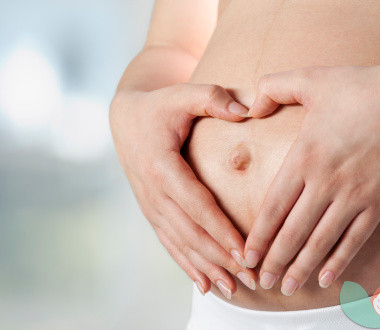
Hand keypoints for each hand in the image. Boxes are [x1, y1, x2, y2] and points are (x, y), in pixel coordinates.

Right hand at [110, 83, 256, 297]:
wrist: (125, 120)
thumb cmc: (160, 106)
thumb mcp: (182, 94)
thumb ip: (213, 98)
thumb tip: (247, 110)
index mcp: (161, 166)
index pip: (196, 204)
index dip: (221, 230)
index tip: (245, 250)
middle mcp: (153, 192)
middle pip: (190, 232)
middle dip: (220, 257)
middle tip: (250, 277)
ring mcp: (150, 205)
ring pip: (181, 244)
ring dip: (207, 268)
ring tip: (234, 288)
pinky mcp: (152, 212)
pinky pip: (170, 243)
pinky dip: (188, 265)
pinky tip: (204, 285)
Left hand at [244, 64, 379, 294]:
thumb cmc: (361, 88)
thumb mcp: (310, 79)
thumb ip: (272, 88)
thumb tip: (249, 108)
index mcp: (305, 156)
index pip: (274, 207)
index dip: (259, 236)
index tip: (247, 256)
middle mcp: (326, 182)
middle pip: (293, 232)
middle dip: (274, 260)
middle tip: (259, 281)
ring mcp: (354, 195)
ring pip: (321, 241)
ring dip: (301, 267)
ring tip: (287, 287)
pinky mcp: (379, 203)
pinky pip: (355, 239)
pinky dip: (339, 261)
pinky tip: (325, 277)